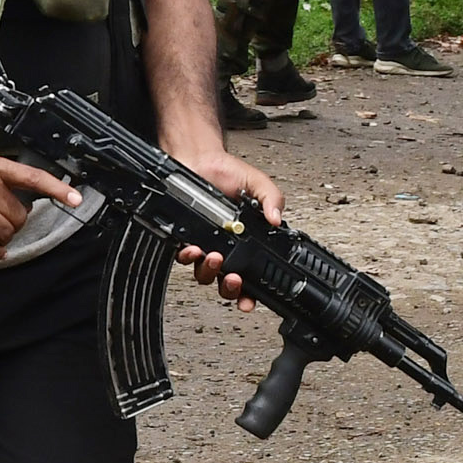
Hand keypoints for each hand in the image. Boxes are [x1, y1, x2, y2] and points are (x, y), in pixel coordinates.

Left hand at [172, 146, 285, 309]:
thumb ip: (272, 200)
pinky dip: (188, 256)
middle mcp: (226, 248)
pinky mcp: (186, 237)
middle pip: (226, 283)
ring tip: (214, 258)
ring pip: (205, 274)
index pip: (251, 276)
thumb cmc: (227, 172)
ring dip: (209, 272)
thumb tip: (277, 219)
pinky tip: (193, 249)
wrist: (199, 160)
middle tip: (234, 279)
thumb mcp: (258, 185)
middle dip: (230, 288)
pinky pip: (184, 257)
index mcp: (247, 242)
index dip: (250, 294)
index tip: (251, 302)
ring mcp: (205, 244)